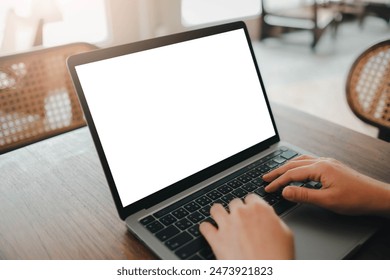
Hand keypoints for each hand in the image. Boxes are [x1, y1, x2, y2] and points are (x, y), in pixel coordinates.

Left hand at [199, 194, 293, 259]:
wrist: (265, 276)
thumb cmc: (279, 258)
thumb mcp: (286, 234)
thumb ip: (274, 219)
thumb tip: (268, 216)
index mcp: (260, 209)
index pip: (250, 198)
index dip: (250, 206)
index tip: (250, 212)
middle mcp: (241, 213)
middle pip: (234, 203)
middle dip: (236, 212)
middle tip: (239, 222)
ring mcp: (227, 225)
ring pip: (215, 209)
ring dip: (218, 214)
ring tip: (220, 221)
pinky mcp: (216, 239)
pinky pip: (204, 227)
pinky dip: (206, 229)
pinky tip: (210, 232)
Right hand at [263, 155, 389, 216]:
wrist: (377, 196)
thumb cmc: (356, 199)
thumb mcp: (327, 200)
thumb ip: (304, 195)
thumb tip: (285, 191)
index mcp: (320, 168)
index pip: (292, 174)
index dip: (277, 182)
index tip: (268, 188)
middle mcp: (322, 162)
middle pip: (293, 164)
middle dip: (277, 171)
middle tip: (265, 178)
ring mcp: (328, 162)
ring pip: (300, 161)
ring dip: (286, 167)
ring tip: (276, 173)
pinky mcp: (331, 166)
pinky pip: (309, 162)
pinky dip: (297, 165)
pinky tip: (297, 170)